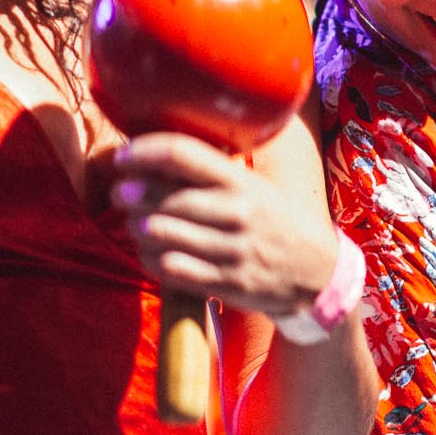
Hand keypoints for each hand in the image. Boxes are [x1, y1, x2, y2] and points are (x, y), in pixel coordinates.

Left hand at [111, 132, 332, 318]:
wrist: (315, 271)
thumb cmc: (272, 219)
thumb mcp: (252, 185)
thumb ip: (209, 170)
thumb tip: (151, 151)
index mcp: (240, 179)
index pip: (181, 154)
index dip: (142, 152)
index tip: (122, 156)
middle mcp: (236, 211)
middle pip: (164, 197)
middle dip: (130, 194)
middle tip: (120, 194)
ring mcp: (231, 249)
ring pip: (161, 233)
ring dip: (136, 227)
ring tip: (134, 223)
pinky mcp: (227, 283)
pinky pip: (171, 269)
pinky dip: (150, 259)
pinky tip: (148, 252)